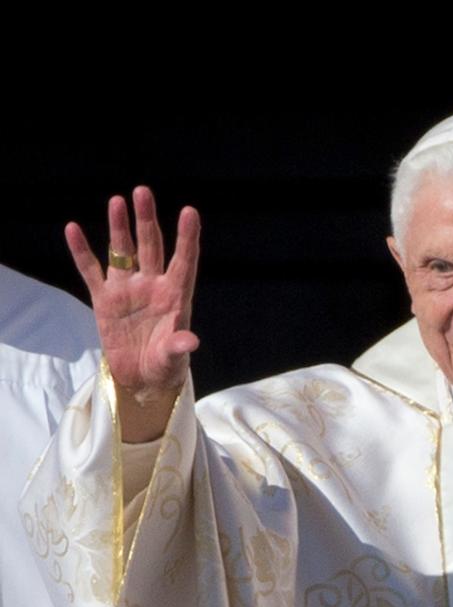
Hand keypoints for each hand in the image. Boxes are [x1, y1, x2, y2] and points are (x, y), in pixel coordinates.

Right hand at [66, 186, 199, 440]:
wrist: (141, 379)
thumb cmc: (165, 366)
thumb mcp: (174, 359)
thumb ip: (179, 346)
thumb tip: (191, 340)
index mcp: (176, 295)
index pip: (184, 261)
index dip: (187, 238)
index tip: (190, 212)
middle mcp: (153, 285)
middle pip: (151, 246)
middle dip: (147, 220)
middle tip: (142, 192)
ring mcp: (128, 290)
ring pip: (122, 252)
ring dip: (119, 227)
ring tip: (117, 201)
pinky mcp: (104, 299)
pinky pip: (91, 271)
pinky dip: (82, 251)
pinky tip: (73, 229)